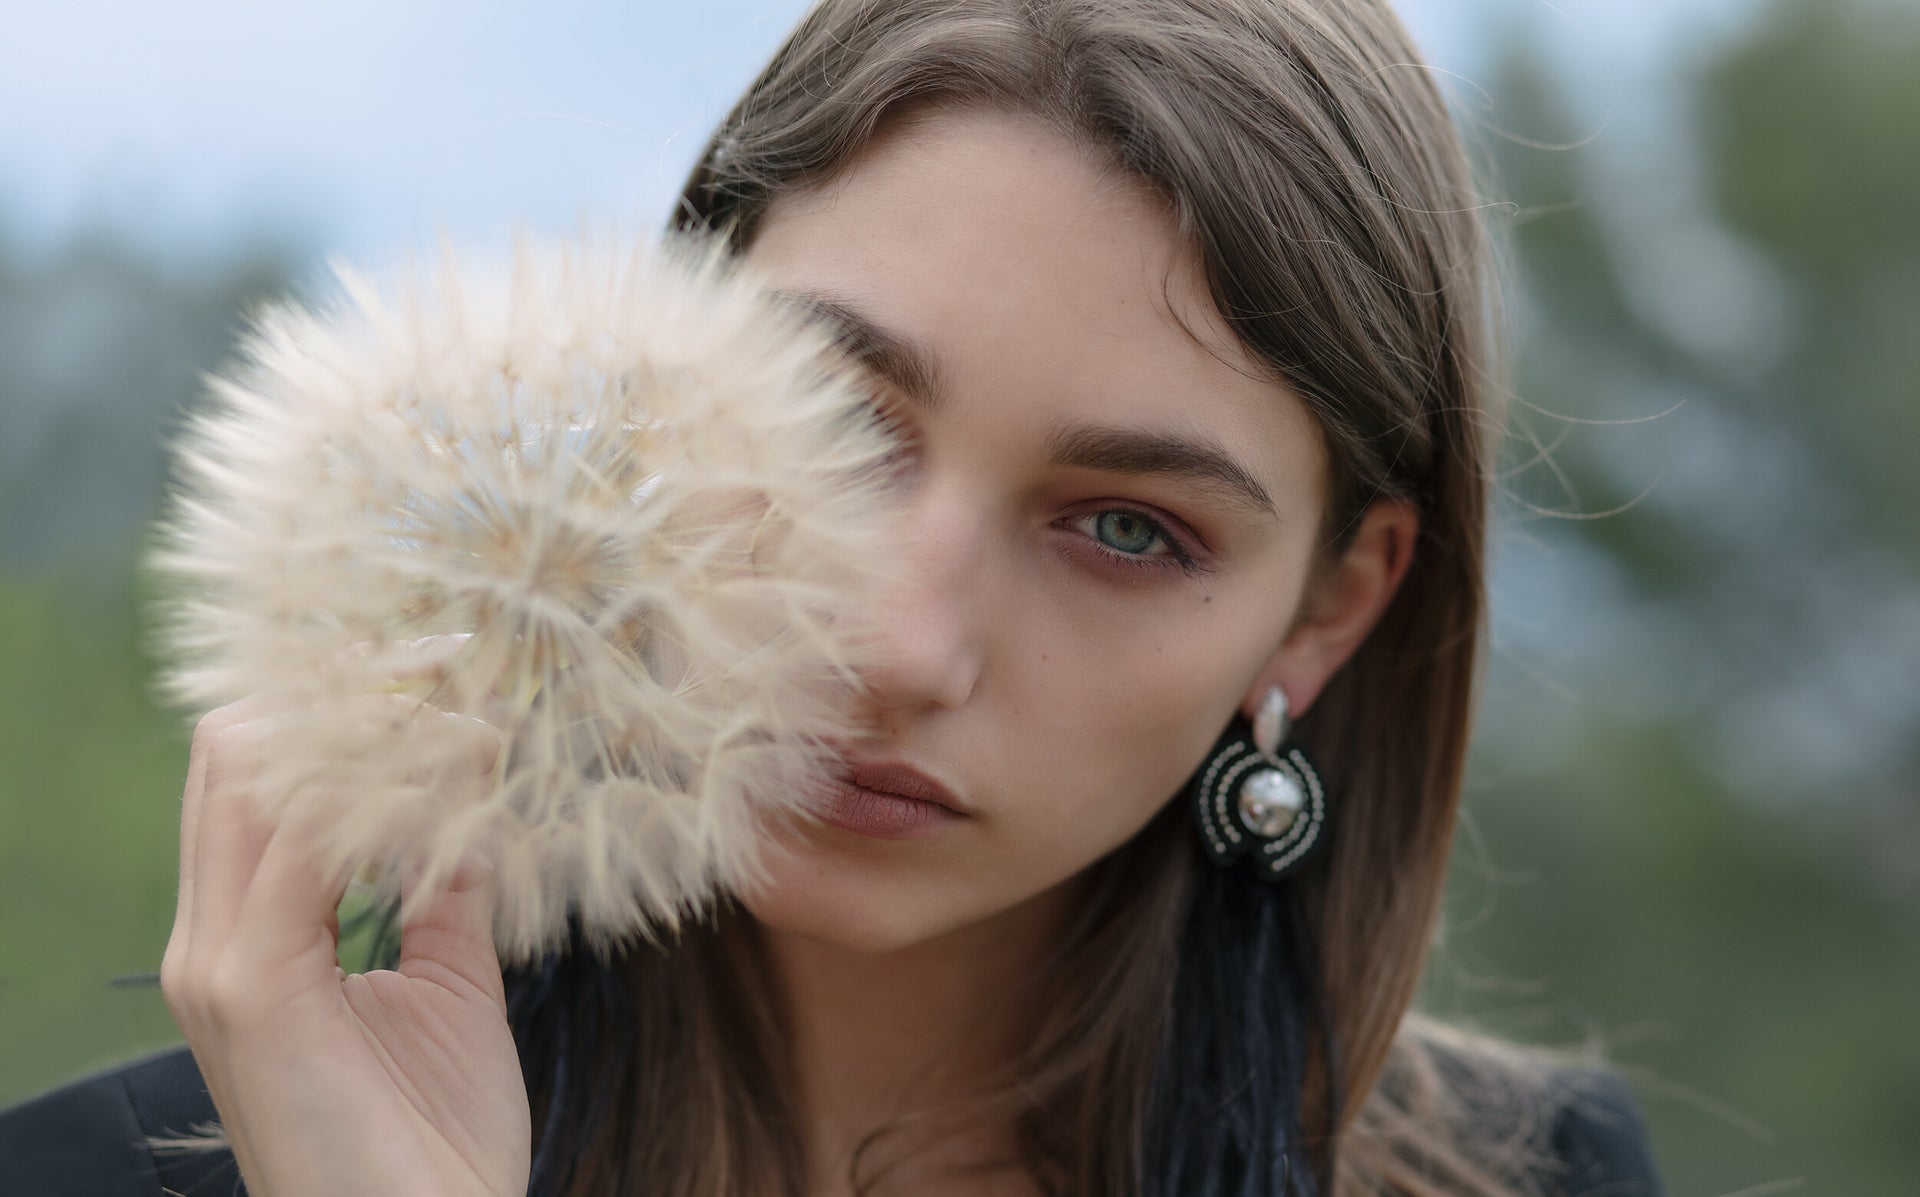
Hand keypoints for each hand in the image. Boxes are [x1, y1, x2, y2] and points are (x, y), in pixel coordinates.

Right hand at [161, 697, 531, 1196]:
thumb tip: (475, 791)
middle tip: (452, 654)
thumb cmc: (436, 1137)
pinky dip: (382, 789)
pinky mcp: (256, 990)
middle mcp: (213, 938)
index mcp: (249, 936)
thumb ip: (445, 886)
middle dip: (344, 687)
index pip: (256, 773)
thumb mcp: (450, 981)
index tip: (444, 666)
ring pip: (257, 774)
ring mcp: (222, 962)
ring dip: (367, 720)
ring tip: (463, 695)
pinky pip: (304, 843)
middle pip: (238, 751)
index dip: (339, 702)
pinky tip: (459, 771)